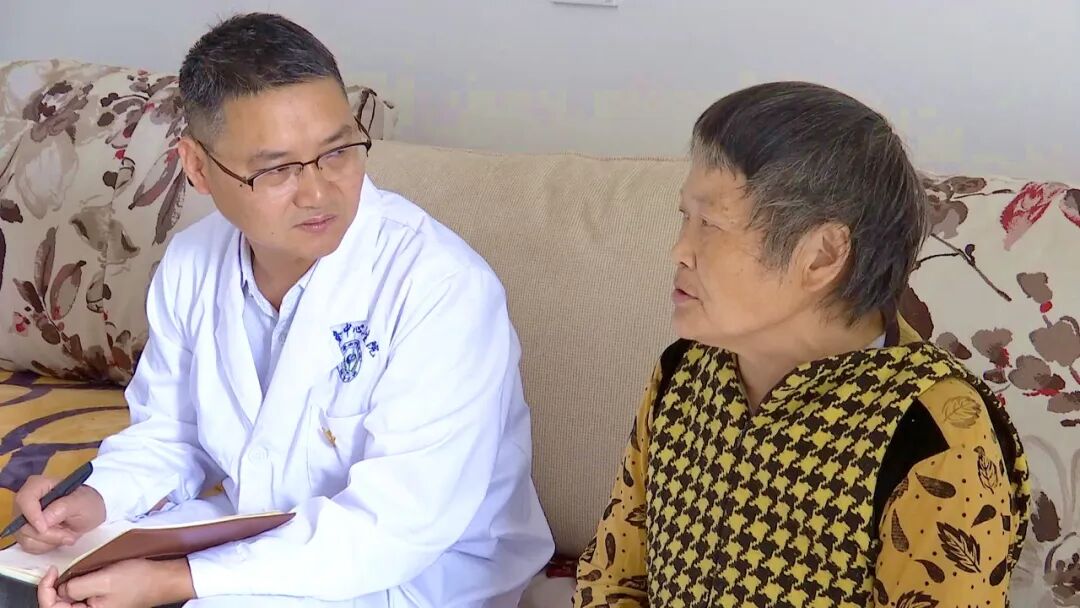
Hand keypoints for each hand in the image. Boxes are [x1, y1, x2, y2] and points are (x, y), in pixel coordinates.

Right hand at [13, 477, 105, 553]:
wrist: (90, 515)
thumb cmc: (87, 503)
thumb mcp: (82, 503)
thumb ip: (63, 508)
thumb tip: (44, 520)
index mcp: (39, 485)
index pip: (24, 499)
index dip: (32, 515)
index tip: (44, 528)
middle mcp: (26, 502)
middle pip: (22, 523)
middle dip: (47, 534)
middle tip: (69, 535)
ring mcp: (24, 518)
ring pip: (24, 538)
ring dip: (48, 541)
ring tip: (67, 536)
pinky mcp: (26, 533)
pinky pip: (28, 546)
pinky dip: (46, 546)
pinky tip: (58, 539)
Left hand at [38, 558, 194, 607]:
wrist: (162, 578)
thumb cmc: (138, 580)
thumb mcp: (104, 580)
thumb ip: (77, 587)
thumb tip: (61, 588)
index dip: (45, 589)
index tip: (52, 571)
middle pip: (57, 606)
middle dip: (52, 589)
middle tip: (56, 570)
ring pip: (67, 601)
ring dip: (63, 587)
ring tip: (68, 572)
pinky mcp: (99, 601)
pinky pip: (79, 597)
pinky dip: (74, 585)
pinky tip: (79, 575)